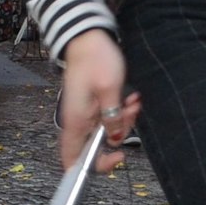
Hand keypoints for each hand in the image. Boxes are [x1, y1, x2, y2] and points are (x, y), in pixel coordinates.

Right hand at [58, 30, 136, 173]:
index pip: (73, 161)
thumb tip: (115, 138)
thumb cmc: (95, 59)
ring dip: (123, 119)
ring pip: (106, 130)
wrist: (87, 36)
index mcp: (76, 122)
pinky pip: (108, 116)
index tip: (116, 157)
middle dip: (119, 134)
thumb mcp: (110, 89)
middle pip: (96, 146)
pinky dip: (120, 110)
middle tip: (130, 114)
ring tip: (132, 100)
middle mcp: (77, 121)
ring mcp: (84, 113)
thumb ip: (113, 118)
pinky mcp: (92, 104)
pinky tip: (128, 96)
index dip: (93, 167)